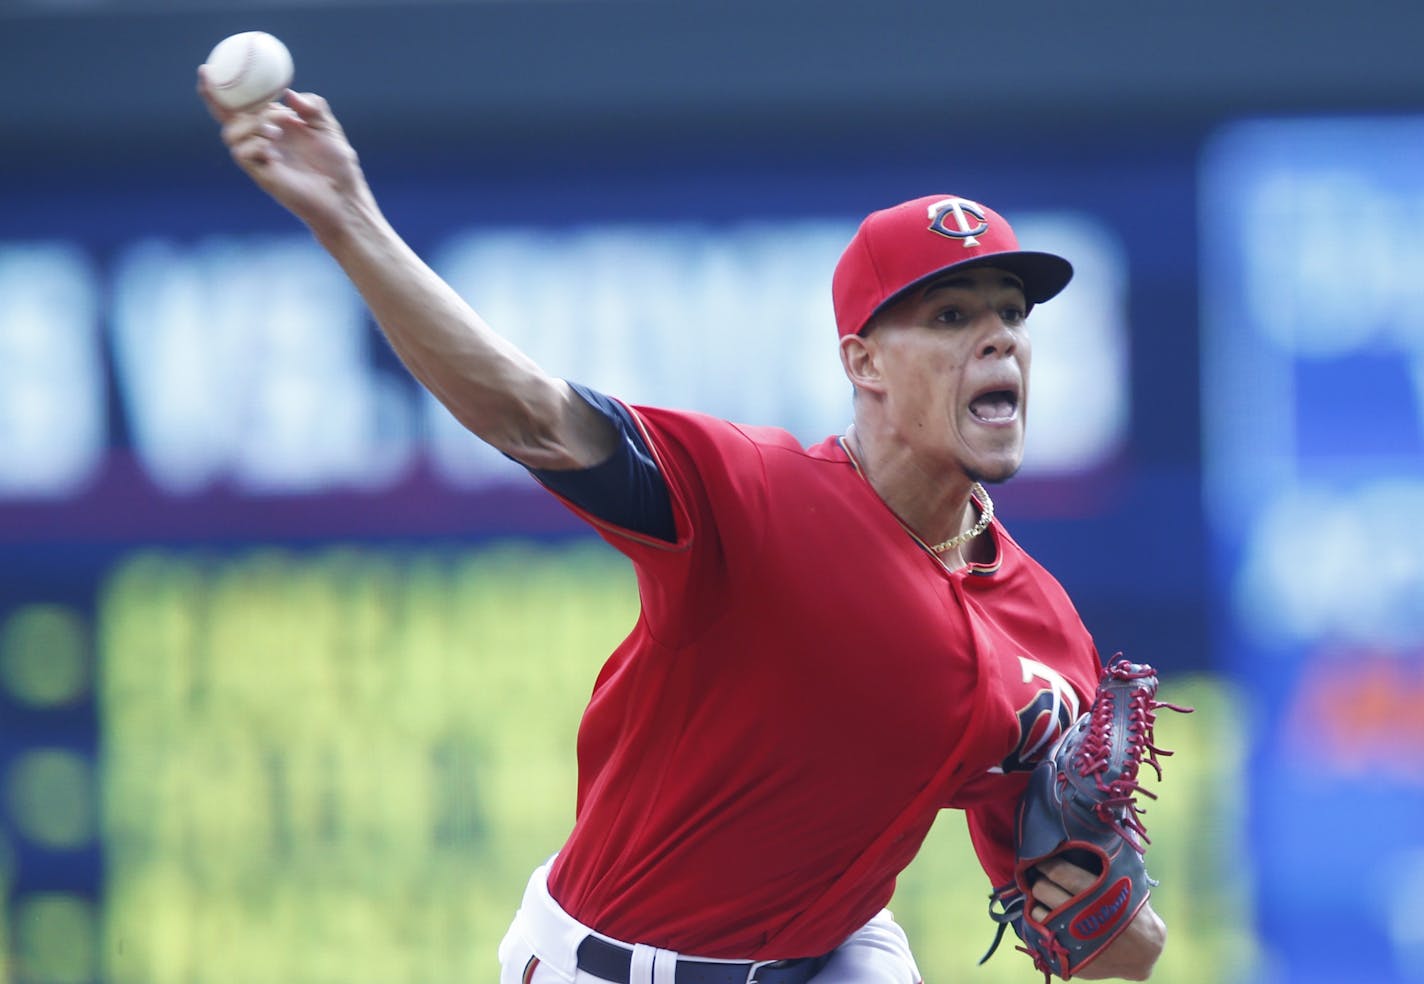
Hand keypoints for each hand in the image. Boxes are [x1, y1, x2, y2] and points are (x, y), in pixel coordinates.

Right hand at [197, 68, 373, 237]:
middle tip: (245, 100)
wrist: (344, 197)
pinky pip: (242, 154)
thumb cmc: (338, 166)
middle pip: (227, 117)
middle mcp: (262, 140)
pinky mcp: (262, 175)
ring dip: (250, 124)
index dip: (221, 89)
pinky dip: (254, 144)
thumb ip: (313, 107)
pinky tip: (272, 145)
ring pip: (230, 134)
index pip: (241, 104)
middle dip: (222, 102)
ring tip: (276, 130)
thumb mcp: (328, 128)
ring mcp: (260, 158)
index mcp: (274, 125)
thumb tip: (289, 95)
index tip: (207, 69)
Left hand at [1029, 856, 1165, 980]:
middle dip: (1040, 880)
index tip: (1043, 857)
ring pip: (1037, 913)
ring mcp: (1075, 940)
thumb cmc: (1133, 909)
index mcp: (1099, 894)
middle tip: (1041, 876)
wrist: (1143, 953)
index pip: (1061, 872)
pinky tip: (1047, 917)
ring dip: (1037, 903)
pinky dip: (1040, 925)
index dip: (1048, 862)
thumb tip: (1104, 825)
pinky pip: (1040, 936)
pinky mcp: (1067, 956)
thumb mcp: (1128, 881)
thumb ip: (1113, 858)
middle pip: (1043, 889)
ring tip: (1044, 898)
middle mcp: (1084, 917)